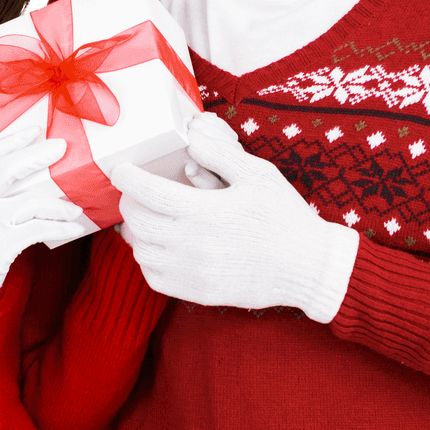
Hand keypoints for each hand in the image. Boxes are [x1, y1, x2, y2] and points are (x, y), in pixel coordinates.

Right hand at [0, 128, 86, 299]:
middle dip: (37, 155)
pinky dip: (60, 227)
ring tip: (74, 208)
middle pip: (7, 169)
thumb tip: (29, 173)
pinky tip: (72, 229)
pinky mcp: (1, 245)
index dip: (11, 140)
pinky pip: (39, 229)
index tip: (34, 130)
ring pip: (31, 201)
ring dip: (59, 204)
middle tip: (61, 147)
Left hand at [111, 112, 358, 321]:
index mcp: (202, 211)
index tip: (121, 169)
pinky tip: (160, 246)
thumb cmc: (283, 216)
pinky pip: (154, 277)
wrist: (307, 267)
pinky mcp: (196, 292)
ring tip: (148, 216)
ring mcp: (191, 272)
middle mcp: (190, 244)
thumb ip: (219, 153)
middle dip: (130, 201)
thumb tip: (189, 137)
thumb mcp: (256, 173)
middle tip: (135, 191)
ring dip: (137, 231)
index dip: (126, 177)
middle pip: (137, 221)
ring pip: (140, 251)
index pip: (146, 192)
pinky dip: (148, 259)